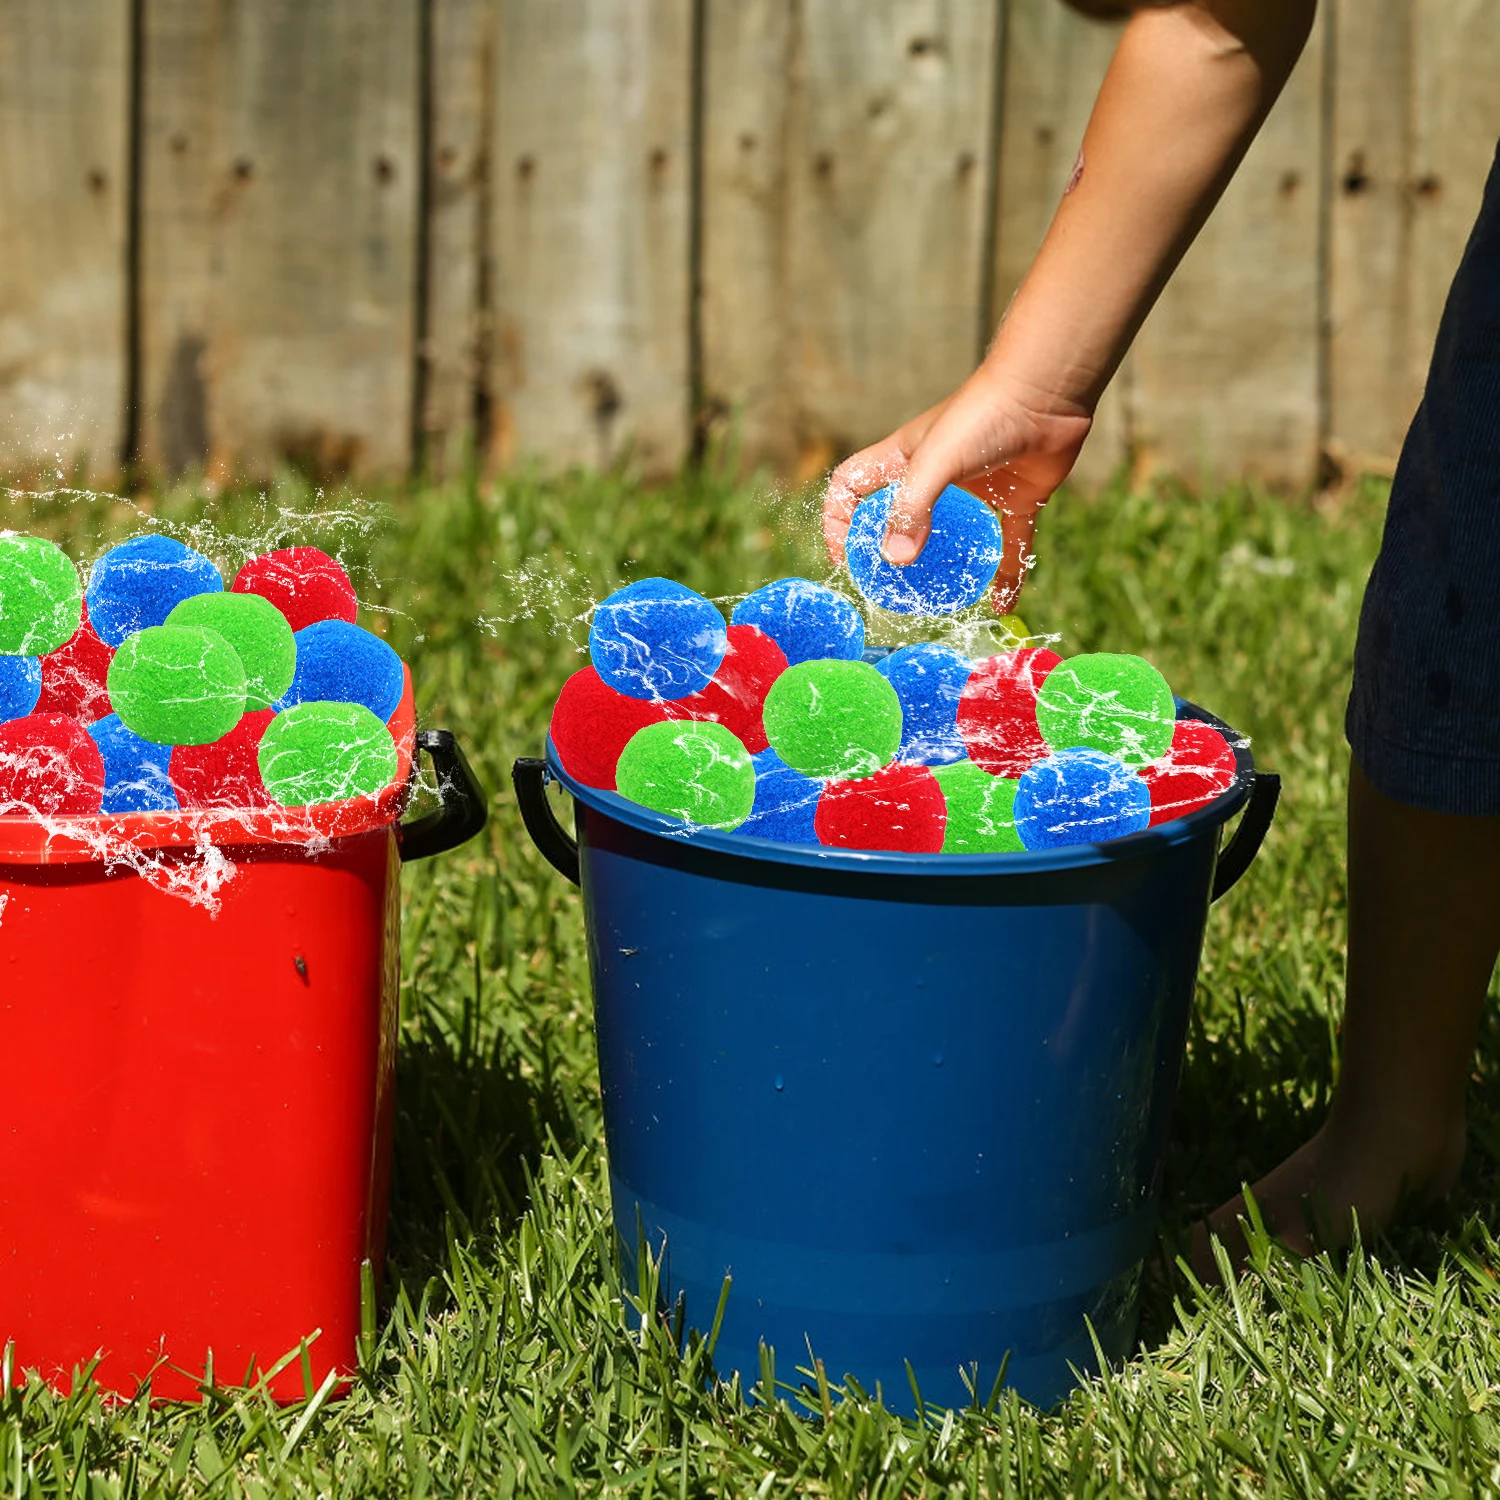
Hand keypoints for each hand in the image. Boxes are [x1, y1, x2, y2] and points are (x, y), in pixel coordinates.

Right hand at [822, 369, 1091, 614]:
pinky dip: (1006, 575)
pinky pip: (1008, 546)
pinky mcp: (1016, 500)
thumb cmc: (983, 416)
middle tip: (892, 588)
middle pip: (900, 519)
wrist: (1048, 391)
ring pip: (955, 538)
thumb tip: (895, 560)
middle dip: (892, 554)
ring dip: (948, 569)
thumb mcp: (935, 462)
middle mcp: (935, 476)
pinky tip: (1001, 604)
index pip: (852, 487)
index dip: (839, 520)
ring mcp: (976, 490)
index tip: (845, 557)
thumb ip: (912, 509)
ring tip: (942, 602)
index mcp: (903, 459)